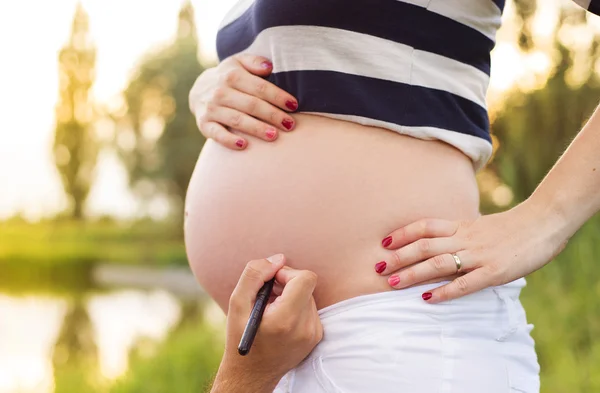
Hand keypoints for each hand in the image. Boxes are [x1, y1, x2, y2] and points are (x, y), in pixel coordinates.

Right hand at [189, 54, 297, 149]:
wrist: (200, 90)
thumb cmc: (230, 77)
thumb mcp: (239, 63)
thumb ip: (254, 62)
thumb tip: (269, 67)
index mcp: (232, 75)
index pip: (260, 88)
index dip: (278, 97)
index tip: (294, 105)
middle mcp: (220, 92)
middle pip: (251, 105)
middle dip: (272, 115)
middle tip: (290, 125)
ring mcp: (211, 108)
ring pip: (237, 120)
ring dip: (256, 129)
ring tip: (274, 136)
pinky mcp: (204, 124)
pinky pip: (217, 134)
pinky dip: (229, 140)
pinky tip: (244, 145)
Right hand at [211, 254, 322, 392]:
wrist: (251, 374)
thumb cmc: (241, 336)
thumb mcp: (237, 303)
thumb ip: (255, 275)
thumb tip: (278, 259)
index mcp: (286, 319)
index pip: (306, 279)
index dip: (287, 273)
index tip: (272, 282)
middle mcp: (305, 327)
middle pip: (305, 286)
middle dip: (286, 285)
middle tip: (267, 296)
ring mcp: (313, 333)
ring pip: (308, 296)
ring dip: (290, 296)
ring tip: (271, 310)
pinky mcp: (316, 336)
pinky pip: (311, 308)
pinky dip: (296, 307)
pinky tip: (280, 319)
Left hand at [375, 202, 567, 302]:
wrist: (543, 223)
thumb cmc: (512, 227)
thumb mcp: (480, 225)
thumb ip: (459, 233)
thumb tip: (439, 242)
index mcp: (461, 226)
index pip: (425, 226)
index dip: (403, 234)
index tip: (384, 243)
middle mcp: (465, 238)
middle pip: (424, 246)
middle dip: (399, 257)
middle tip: (378, 268)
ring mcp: (478, 255)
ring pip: (438, 264)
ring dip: (412, 274)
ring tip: (392, 283)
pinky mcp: (493, 272)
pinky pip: (464, 283)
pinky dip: (444, 291)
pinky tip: (428, 299)